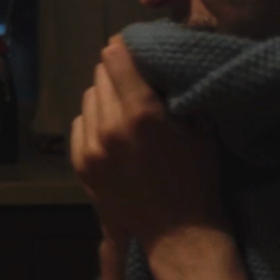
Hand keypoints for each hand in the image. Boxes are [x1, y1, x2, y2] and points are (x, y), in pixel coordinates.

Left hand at [70, 35, 224, 245]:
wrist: (177, 233)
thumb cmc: (197, 177)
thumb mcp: (200, 128)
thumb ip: (176, 92)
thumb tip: (159, 62)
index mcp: (142, 112)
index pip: (116, 57)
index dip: (124, 48)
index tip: (132, 47)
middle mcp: (110, 125)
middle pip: (101, 75)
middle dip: (116, 71)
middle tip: (132, 77)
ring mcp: (91, 147)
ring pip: (89, 98)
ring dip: (104, 95)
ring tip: (122, 105)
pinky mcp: (81, 164)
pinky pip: (79, 124)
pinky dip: (92, 119)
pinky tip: (109, 127)